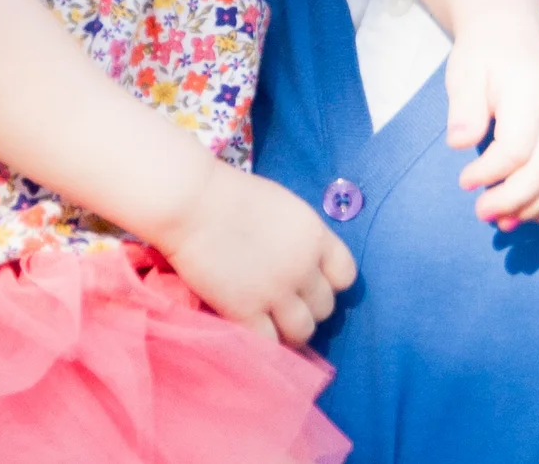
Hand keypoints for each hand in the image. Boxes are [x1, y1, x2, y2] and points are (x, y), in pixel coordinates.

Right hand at [156, 159, 356, 345]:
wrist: (193, 203)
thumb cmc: (229, 195)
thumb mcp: (282, 208)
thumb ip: (298, 238)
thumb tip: (302, 262)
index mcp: (315, 236)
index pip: (345, 275)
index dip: (329, 283)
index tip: (310, 283)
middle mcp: (303, 266)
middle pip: (325, 307)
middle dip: (307, 308)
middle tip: (284, 305)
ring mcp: (276, 291)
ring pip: (302, 332)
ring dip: (289, 331)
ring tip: (270, 324)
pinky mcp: (246, 311)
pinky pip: (269, 344)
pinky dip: (263, 343)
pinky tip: (249, 330)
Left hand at [444, 15, 538, 230]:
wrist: (513, 33)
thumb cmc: (484, 55)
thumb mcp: (465, 71)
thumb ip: (464, 106)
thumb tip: (460, 142)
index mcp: (531, 93)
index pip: (516, 149)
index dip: (490, 174)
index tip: (463, 182)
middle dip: (513, 200)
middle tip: (482, 214)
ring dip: (536, 206)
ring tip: (506, 223)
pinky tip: (532, 213)